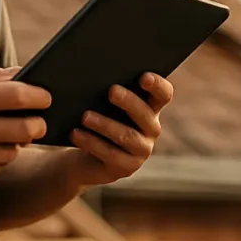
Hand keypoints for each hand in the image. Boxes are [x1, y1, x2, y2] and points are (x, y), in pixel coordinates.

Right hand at [0, 67, 51, 192]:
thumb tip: (23, 72)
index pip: (18, 95)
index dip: (39, 95)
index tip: (47, 96)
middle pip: (26, 127)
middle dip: (38, 123)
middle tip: (38, 121)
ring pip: (16, 149)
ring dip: (16, 142)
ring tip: (1, 134)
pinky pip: (1, 166)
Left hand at [62, 72, 173, 187]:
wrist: (84, 152)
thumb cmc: (96, 116)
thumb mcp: (101, 101)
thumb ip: (105, 87)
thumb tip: (93, 72)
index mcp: (150, 107)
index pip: (163, 94)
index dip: (157, 85)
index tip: (144, 77)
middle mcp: (151, 129)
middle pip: (145, 114)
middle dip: (129, 101)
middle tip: (111, 90)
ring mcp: (141, 150)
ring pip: (127, 136)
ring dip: (105, 124)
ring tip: (85, 116)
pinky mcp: (126, 168)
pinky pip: (111, 155)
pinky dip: (92, 143)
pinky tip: (76, 134)